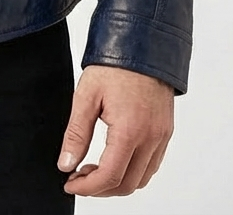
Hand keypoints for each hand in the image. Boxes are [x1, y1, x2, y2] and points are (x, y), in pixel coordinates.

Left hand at [57, 63, 173, 196]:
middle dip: (100, 188)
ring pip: (142, 178)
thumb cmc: (114, 66)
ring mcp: (162, 135)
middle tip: (78, 177)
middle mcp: (151, 138)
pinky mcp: (166, 131)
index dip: (87, 187)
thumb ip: (76, 134)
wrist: (142, 44)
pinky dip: (134, 171)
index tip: (69, 183)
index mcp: (130, 131)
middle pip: (128, 185)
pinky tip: (115, 159)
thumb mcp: (86, 96)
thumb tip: (66, 164)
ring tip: (93, 169)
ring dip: (118, 182)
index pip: (109, 177)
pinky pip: (152, 164)